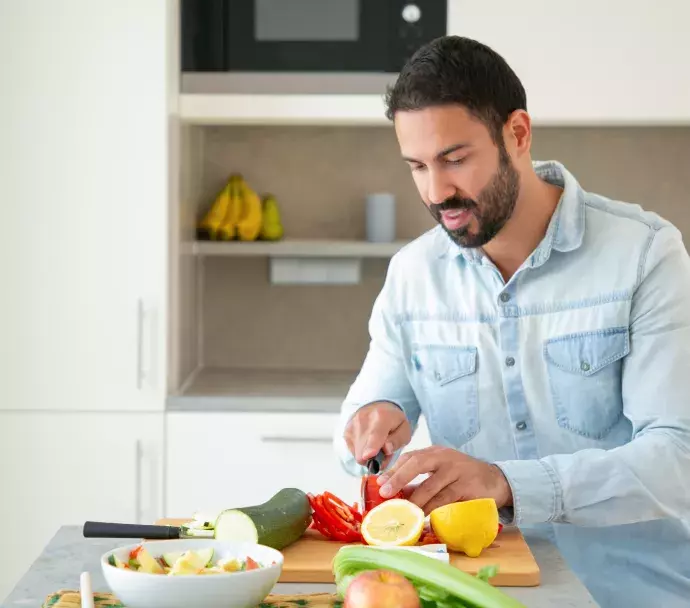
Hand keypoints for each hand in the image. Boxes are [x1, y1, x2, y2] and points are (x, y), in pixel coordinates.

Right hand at [344, 401, 410, 467]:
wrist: (378, 407)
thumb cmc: (393, 421)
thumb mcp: (405, 430)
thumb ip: (398, 441)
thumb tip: (386, 449)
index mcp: (382, 416)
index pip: (375, 434)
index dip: (372, 447)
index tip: (369, 455)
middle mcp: (363, 418)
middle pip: (364, 450)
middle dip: (374, 458)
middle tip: (384, 452)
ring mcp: (352, 424)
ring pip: (358, 453)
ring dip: (367, 454)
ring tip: (376, 445)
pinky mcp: (346, 431)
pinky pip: (353, 451)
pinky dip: (361, 451)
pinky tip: (368, 443)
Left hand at [376, 446, 512, 514]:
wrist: (496, 480)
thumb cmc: (463, 478)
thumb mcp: (441, 473)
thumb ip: (421, 482)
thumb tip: (396, 495)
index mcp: (436, 452)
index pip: (411, 456)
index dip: (394, 469)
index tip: (380, 482)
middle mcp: (445, 458)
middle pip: (418, 463)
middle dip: (399, 477)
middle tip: (385, 492)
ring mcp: (458, 471)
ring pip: (431, 485)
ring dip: (415, 500)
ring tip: (402, 510)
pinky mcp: (468, 486)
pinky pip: (446, 499)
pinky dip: (433, 508)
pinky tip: (423, 516)